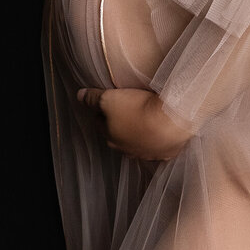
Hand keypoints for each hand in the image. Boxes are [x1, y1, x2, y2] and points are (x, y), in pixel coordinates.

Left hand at [76, 86, 191, 160]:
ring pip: (139, 143)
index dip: (102, 112)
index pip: (100, 123)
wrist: (169, 121)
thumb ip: (93, 98)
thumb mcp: (109, 99)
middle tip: (127, 109)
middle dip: (120, 125)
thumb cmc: (137, 109)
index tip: (108, 102)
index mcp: (111, 137)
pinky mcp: (165, 153)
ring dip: (140, 134)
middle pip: (118, 135)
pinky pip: (158, 147)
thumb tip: (79, 96)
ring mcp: (147, 153)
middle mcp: (126, 149)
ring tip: (146, 119)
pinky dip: (158, 140)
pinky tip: (162, 130)